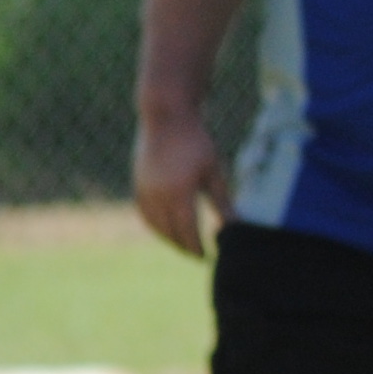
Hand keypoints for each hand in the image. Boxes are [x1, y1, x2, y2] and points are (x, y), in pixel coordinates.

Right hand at [135, 115, 231, 258]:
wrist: (166, 116)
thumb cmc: (196, 142)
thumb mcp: (214, 172)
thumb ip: (222, 202)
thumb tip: (235, 226)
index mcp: (179, 193)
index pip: (187, 231)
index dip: (196, 247)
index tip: (207, 257)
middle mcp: (158, 195)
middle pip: (170, 232)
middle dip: (183, 247)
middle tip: (196, 256)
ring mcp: (144, 190)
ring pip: (154, 225)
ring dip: (168, 238)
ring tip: (182, 245)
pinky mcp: (137, 183)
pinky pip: (144, 213)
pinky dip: (154, 225)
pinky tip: (165, 228)